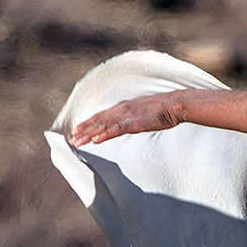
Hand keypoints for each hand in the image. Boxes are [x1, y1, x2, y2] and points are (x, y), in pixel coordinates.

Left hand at [69, 91, 184, 146]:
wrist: (174, 104)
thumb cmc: (163, 109)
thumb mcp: (143, 112)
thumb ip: (132, 117)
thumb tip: (128, 123)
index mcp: (123, 106)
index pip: (101, 115)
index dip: (88, 123)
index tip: (78, 129)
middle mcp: (121, 109)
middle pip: (98, 121)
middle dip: (84, 130)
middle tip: (72, 139)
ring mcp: (126, 115)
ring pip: (103, 126)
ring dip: (89, 134)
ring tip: (78, 142)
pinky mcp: (133, 122)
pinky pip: (115, 130)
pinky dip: (104, 135)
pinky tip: (95, 141)